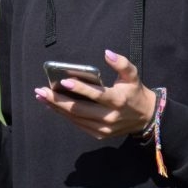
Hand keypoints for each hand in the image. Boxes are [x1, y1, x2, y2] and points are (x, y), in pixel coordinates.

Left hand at [33, 50, 157, 139]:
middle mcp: (110, 117)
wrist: (146, 117)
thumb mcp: (132, 75)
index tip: (64, 82)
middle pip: (80, 110)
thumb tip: (106, 53)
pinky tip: (52, 106)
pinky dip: (64, 115)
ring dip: (57, 108)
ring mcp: (104, 128)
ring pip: (76, 119)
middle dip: (58, 100)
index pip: (97, 95)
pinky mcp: (99, 134)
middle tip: (41, 91)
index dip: (81, 89)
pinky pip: (78, 124)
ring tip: (41, 97)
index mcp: (118, 100)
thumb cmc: (135, 91)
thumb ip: (121, 63)